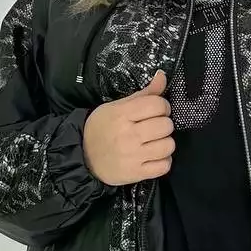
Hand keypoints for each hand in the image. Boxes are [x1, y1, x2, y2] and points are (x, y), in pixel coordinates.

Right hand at [83, 69, 174, 185]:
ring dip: (165, 143)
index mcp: (122, 115)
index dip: (162, 106)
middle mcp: (128, 136)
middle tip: (153, 127)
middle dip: (163, 124)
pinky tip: (154, 156)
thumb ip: (143, 93)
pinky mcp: (136, 173)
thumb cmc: (101, 128)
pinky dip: (163, 161)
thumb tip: (163, 76)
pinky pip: (165, 166)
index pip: (157, 105)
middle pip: (166, 125)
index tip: (155, 110)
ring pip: (168, 146)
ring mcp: (133, 156)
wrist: (82, 156)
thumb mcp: (116, 107)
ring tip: (154, 142)